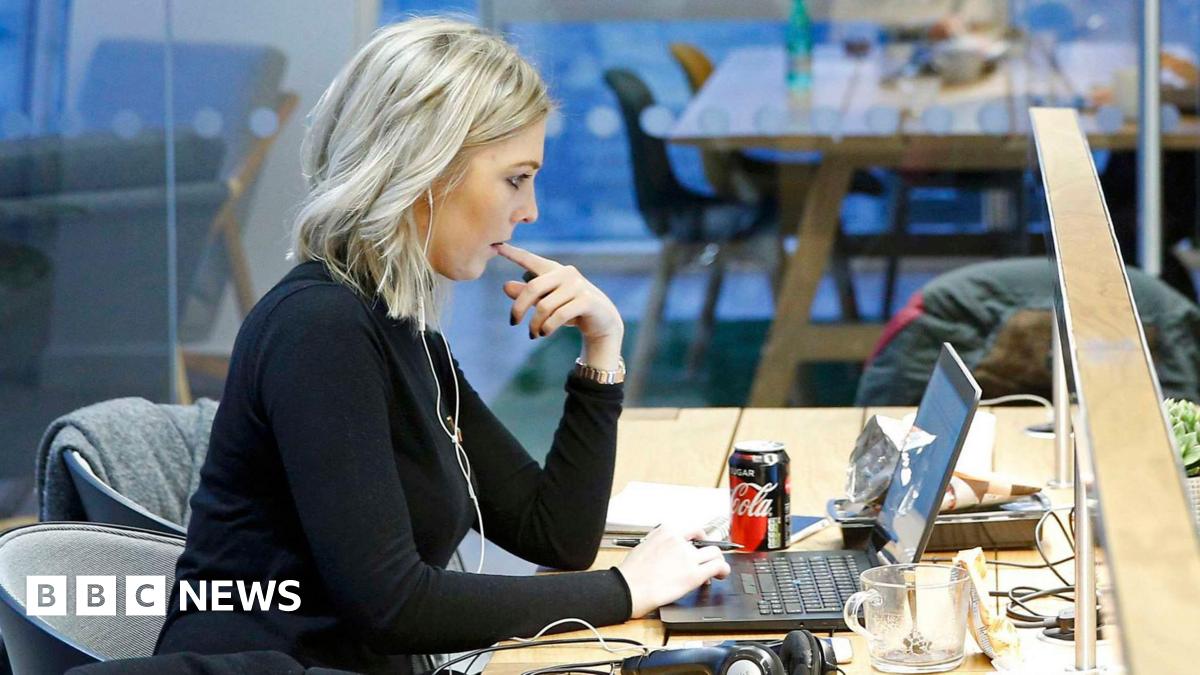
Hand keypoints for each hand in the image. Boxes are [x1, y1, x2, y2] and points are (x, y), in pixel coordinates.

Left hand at [497, 243, 623, 350]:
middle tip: (513, 322)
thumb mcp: (546, 302)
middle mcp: (565, 273)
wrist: (601, 321)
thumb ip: (526, 294)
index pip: (529, 259)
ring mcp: (577, 285)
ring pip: (545, 306)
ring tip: (533, 334)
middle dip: (519, 308)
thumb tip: (506, 286)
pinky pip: (559, 315)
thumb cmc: (569, 308)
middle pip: (533, 288)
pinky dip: (548, 327)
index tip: (496, 245)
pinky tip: (544, 333)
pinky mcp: (587, 300)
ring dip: (535, 324)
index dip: (512, 253)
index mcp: (553, 269)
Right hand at [614, 524, 731, 618]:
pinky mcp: (694, 574)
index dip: (698, 541)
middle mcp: (679, 541)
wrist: (629, 588)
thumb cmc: (632, 572)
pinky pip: (718, 567)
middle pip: (706, 541)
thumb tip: (672, 550)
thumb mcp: (645, 544)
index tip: (700, 546)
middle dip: (708, 551)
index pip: (692, 530)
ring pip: (715, 553)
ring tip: (717, 569)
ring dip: (717, 561)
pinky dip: (723, 570)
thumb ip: (662, 543)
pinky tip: (722, 575)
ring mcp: (688, 557)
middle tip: (707, 560)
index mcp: (666, 531)